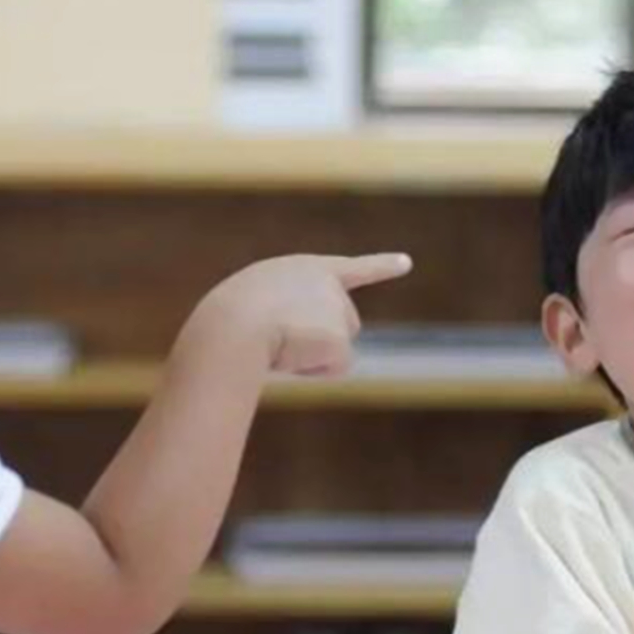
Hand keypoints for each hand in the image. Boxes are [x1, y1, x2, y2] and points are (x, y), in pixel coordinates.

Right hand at [194, 253, 412, 378]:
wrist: (231, 326)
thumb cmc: (225, 323)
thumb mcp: (249, 314)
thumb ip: (279, 324)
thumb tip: (287, 354)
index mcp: (300, 269)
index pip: (350, 269)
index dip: (380, 266)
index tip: (407, 262)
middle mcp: (325, 281)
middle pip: (338, 325)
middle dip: (315, 340)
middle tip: (276, 335)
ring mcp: (336, 307)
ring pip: (335, 348)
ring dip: (308, 355)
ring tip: (278, 343)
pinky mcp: (341, 336)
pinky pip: (333, 368)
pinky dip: (312, 371)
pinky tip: (290, 357)